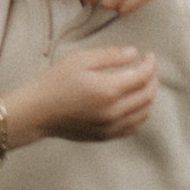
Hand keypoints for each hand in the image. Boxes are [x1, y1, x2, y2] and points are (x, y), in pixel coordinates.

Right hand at [32, 45, 156, 142]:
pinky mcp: (105, 136)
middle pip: (148, 95)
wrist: (37, 112)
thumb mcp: (79, 60)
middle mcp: (113, 111)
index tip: (148, 56)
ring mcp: (111, 127)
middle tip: (148, 68)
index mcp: (108, 90)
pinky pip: (133, 127)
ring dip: (148, 97)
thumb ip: (110, 55)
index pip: (142, 76)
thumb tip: (133, 53)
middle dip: (152, 79)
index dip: (150, 64)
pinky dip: (140, 114)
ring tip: (142, 84)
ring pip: (144, 113)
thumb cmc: (54, 83)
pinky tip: (133, 105)